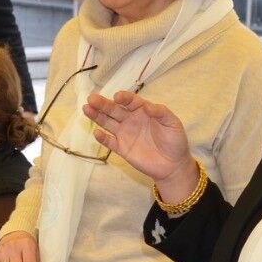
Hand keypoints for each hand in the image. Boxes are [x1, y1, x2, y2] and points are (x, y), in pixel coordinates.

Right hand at [83, 90, 198, 200]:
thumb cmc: (175, 141)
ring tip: (86, 109)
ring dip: (97, 116)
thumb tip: (149, 106)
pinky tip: (96, 133)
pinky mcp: (122, 148)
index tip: (117, 97)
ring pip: (108, 122)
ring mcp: (125, 134)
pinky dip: (102, 138)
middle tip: (91, 98)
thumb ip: (162, 113)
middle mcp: (131, 120)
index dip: (123, 98)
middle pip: (114, 110)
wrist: (173, 165)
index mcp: (143, 111)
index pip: (130, 101)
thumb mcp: (173, 124)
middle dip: (103, 104)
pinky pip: (109, 142)